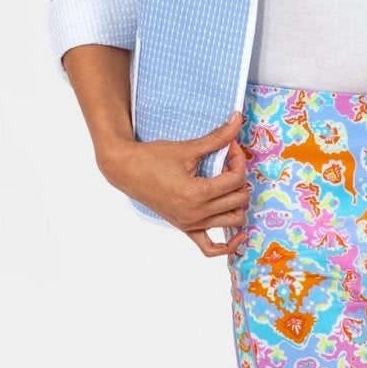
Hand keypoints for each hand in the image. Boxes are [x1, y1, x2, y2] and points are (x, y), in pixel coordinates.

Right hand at [97, 112, 251, 255]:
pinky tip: (239, 235)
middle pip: (238, 199)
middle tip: (227, 162)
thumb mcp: (187, 147)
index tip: (230, 146)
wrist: (127, 170)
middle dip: (238, 178)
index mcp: (197, 194)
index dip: (238, 159)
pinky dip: (227, 245)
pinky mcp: (185, 228)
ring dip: (237, 203)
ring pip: (233, 222)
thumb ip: (217, 137)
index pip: (235, 179)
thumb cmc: (152, 158)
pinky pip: (210, 248)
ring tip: (228, 185)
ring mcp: (191, 224)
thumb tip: (238, 119)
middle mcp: (196, 213)